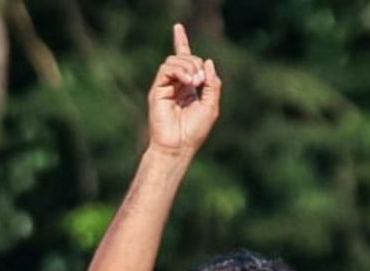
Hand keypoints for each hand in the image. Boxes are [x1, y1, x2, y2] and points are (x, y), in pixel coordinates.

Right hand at [148, 24, 219, 156]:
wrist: (178, 145)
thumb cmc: (195, 131)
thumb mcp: (211, 106)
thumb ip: (212, 85)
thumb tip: (208, 61)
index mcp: (189, 87)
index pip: (184, 60)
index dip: (181, 43)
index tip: (178, 27)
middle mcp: (176, 84)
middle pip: (185, 58)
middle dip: (196, 63)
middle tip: (201, 81)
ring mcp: (165, 86)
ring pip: (174, 60)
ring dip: (189, 66)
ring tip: (195, 83)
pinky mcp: (157, 89)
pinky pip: (166, 68)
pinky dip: (179, 70)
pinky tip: (188, 82)